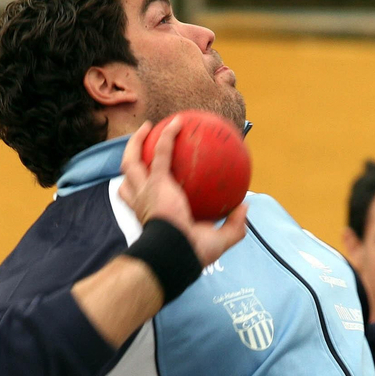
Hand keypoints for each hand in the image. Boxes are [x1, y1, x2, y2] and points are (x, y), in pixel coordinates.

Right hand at [118, 117, 248, 267]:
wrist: (178, 253)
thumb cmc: (192, 252)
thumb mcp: (217, 240)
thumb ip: (233, 225)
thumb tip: (246, 207)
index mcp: (152, 215)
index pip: (138, 200)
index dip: (140, 188)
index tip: (151, 178)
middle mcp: (143, 201)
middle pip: (128, 177)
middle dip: (131, 159)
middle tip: (142, 147)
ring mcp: (147, 190)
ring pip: (131, 161)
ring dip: (136, 142)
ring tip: (147, 128)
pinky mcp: (157, 181)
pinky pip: (162, 151)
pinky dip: (169, 135)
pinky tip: (178, 122)